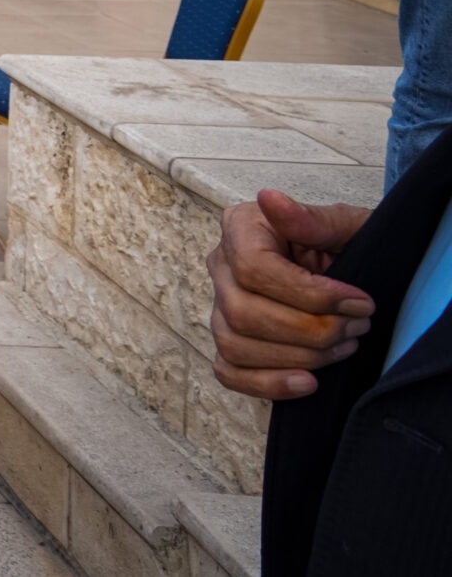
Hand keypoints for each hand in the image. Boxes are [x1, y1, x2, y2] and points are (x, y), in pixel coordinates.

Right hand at [207, 188, 375, 398]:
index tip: (361, 302)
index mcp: (242, 228)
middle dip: (311, 331)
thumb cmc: (348, 244)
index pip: (254, 270)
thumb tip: (270, 199)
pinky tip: (308, 383)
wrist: (352, 268)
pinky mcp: (231, 339)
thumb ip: (312, 219)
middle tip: (358, 326)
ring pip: (235, 344)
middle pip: (243, 313)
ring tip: (344, 347)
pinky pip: (228, 370)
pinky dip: (266, 384)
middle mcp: (221, 265)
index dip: (311, 295)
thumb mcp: (346, 225)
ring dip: (298, 356)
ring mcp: (220, 304)